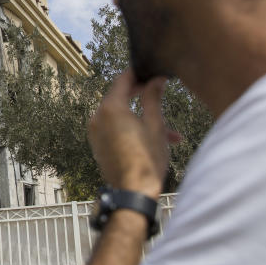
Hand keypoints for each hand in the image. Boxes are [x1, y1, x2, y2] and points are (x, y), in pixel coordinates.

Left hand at [87, 70, 174, 196]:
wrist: (132, 192)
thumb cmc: (146, 159)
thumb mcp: (155, 125)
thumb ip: (153, 98)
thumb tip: (156, 79)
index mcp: (110, 108)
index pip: (122, 80)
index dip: (138, 74)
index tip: (152, 72)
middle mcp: (97, 117)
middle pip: (119, 96)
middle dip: (142, 95)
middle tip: (159, 91)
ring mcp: (95, 132)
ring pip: (121, 116)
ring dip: (142, 118)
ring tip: (170, 133)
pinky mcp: (97, 144)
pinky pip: (114, 129)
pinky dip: (131, 129)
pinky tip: (154, 141)